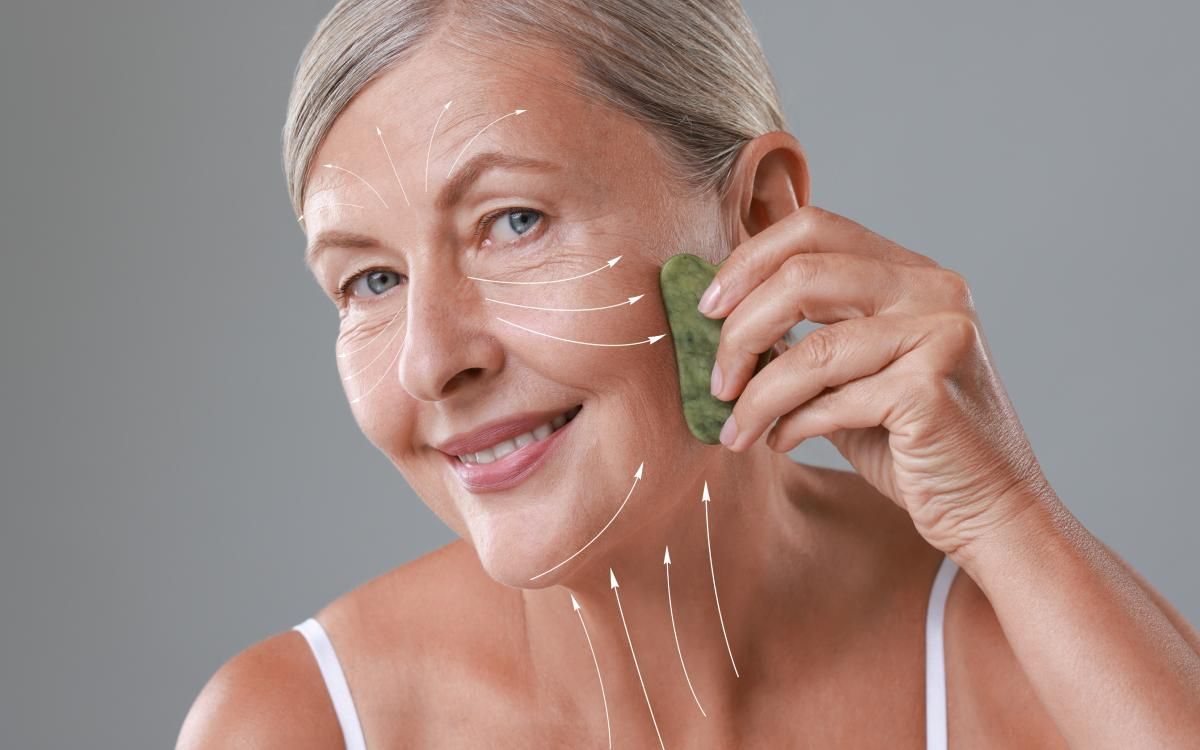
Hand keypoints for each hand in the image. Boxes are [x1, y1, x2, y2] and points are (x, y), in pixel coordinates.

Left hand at [701, 205, 1053, 557]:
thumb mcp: (852, 374)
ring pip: (811, 349)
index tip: (708, 308)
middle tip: (715, 381)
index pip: (815, 227)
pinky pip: (831, 401)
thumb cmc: (909, 443)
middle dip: (740, 330)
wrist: (988, 510)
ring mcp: (939, 336)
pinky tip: (781, 442)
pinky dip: (791, 425)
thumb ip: (805, 336)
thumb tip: (721, 316)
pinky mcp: (930, 391)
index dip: (748, 261)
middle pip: (802, 274)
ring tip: (736, 431)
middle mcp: (934, 291)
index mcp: (913, 273)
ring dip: (756, 396)